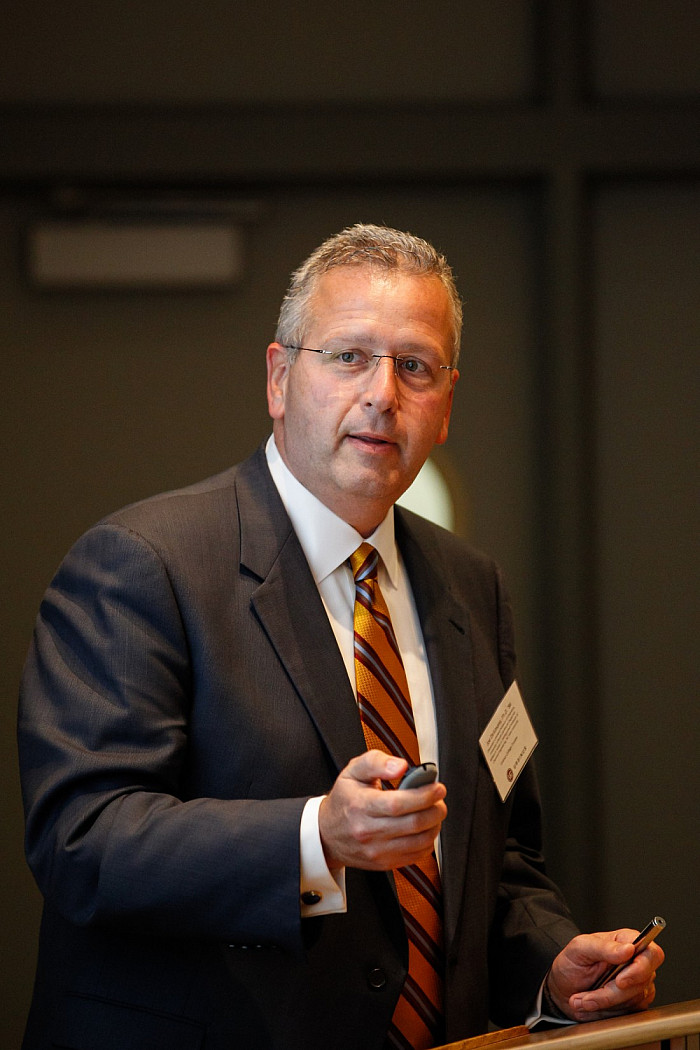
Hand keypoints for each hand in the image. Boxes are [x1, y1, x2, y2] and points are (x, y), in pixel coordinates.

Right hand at [318, 750, 446, 870]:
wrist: (327, 834)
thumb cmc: (344, 800)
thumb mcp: (353, 771)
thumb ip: (377, 762)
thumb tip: (401, 766)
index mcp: (360, 806)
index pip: (398, 804)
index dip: (424, 795)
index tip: (437, 787)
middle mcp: (368, 831)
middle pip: (413, 823)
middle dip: (435, 809)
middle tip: (439, 798)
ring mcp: (376, 851)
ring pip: (419, 841)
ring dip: (435, 825)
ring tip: (434, 811)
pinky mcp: (384, 864)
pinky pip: (416, 855)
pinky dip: (427, 841)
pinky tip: (425, 828)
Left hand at [546, 929, 664, 1021]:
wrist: (564, 988)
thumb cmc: (573, 963)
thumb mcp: (580, 948)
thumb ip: (603, 947)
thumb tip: (629, 949)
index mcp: (628, 941)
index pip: (652, 954)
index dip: (641, 968)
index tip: (620, 980)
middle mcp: (637, 964)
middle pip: (642, 982)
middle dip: (611, 993)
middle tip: (588, 996)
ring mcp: (638, 986)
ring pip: (632, 1001)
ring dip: (602, 1003)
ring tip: (582, 998)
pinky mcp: (633, 1005)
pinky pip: (626, 1013)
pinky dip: (603, 1011)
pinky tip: (589, 1005)